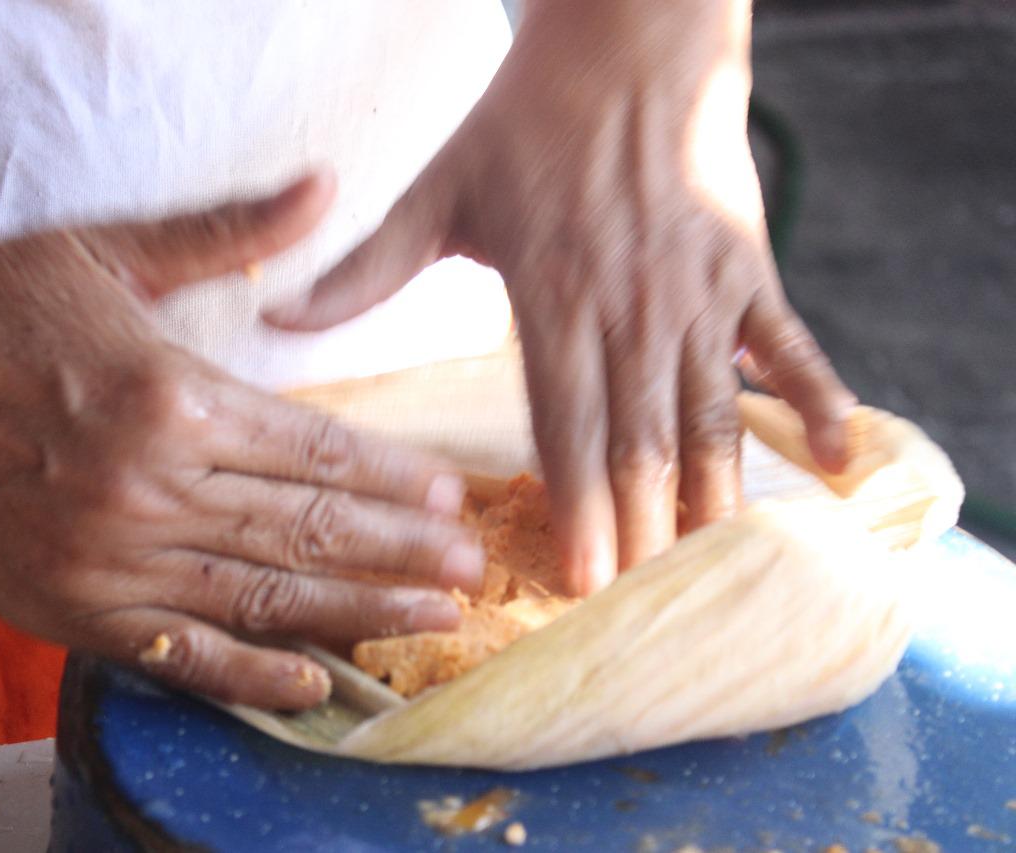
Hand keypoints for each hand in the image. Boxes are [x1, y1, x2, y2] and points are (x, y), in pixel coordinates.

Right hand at [0, 174, 483, 709]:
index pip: (316, 452)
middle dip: (401, 553)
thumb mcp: (112, 251)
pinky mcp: (65, 609)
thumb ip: (230, 234)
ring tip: (433, 622)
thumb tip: (322, 185)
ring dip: (360, 612)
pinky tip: (313, 683)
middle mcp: (149, 488)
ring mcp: (108, 560)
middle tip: (471, 572)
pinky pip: (178, 655)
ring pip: (264, 595)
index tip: (448, 498)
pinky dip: (250, 674)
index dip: (391, 480)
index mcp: (171, 396)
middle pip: (308, 530)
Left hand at [265, 0, 853, 594]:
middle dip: (642, 531)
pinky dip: (819, 401)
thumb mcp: (438, 191)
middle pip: (640, 440)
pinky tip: (841, 464)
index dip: (577, 507)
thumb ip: (364, 270)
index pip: (567, 425)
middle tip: (642, 610)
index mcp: (553, 296)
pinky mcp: (747, 269)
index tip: (581, 581)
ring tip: (716, 574)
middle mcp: (632, 306)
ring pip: (711, 413)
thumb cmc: (528, 122)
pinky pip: (791, 346)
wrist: (628, 43)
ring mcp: (699, 291)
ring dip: (715, 497)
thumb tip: (274, 315)